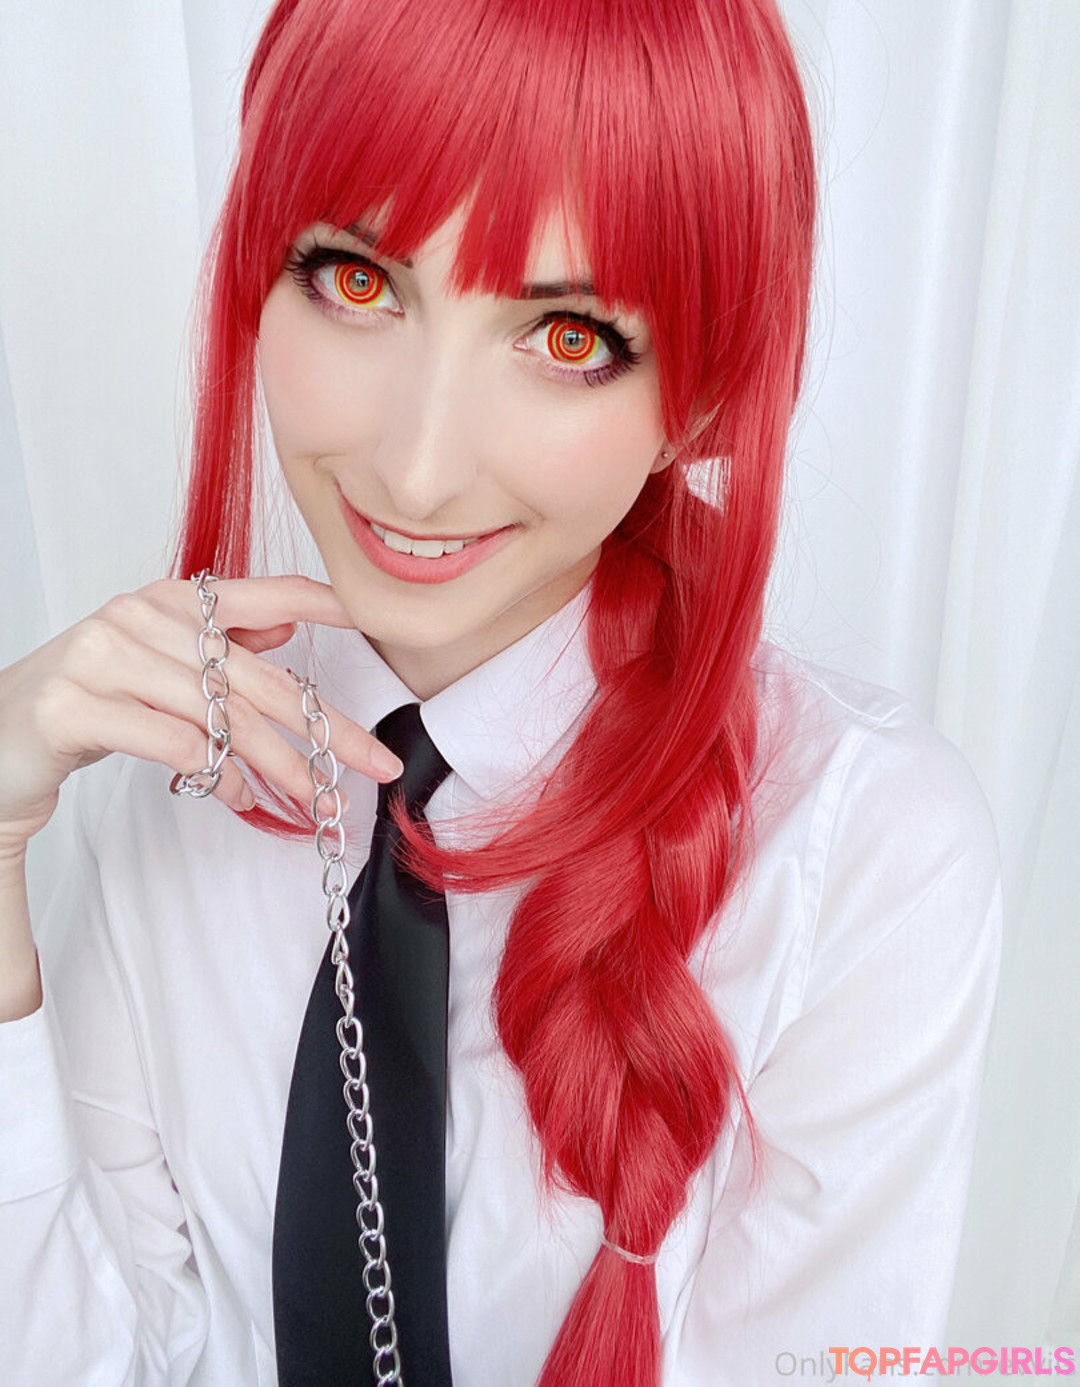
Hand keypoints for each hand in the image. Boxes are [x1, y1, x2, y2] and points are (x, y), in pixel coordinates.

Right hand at [0, 574, 401, 856]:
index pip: (262, 594)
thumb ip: (216, 645)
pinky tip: (243, 795)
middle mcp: (139, 617)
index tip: (373, 618)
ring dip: (279, 763)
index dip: (323, 604)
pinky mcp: (76, 704)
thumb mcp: (157, 666)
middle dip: (324, 726)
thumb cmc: (87, 704)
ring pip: (221, 713)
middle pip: (256, 677)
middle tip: (372, 763)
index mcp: (169, 602)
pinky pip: (172, 741)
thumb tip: (284, 630)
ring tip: (317, 797)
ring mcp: (104, 656)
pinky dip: (217, 773)